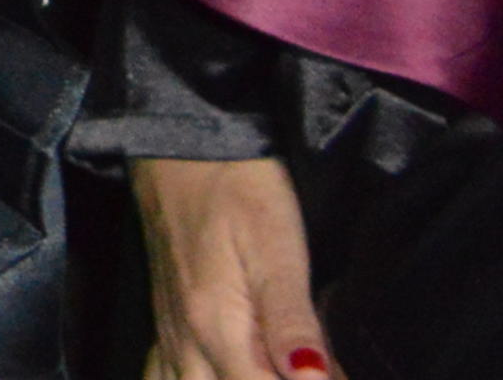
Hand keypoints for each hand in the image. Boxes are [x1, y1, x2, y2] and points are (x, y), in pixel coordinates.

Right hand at [132, 154, 331, 378]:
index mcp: (216, 329)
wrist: (181, 145)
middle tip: (318, 363)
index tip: (336, 370)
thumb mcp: (276, 246)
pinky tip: (219, 372)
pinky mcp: (165, 326)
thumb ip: (291, 321)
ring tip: (270, 364)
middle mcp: (186, 344)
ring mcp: (170, 338)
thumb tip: (311, 377)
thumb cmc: (238, 189)